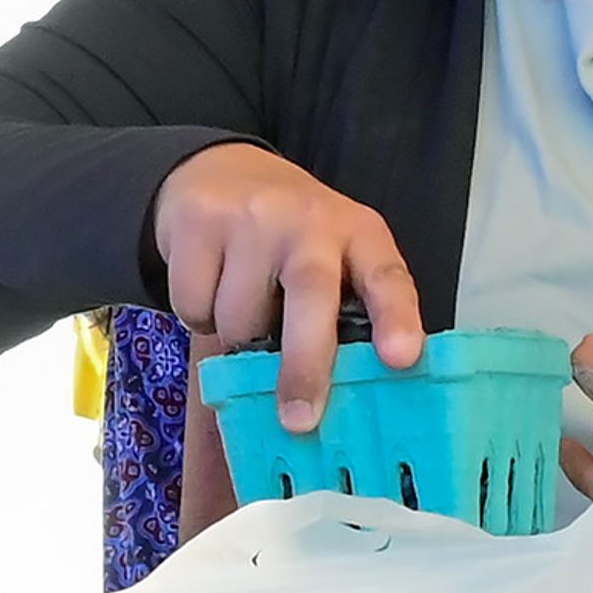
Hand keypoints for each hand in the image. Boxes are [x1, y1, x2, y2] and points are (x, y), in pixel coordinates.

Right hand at [150, 143, 423, 429]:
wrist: (218, 172)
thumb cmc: (289, 238)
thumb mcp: (333, 259)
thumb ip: (340, 312)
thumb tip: (330, 402)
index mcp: (358, 234)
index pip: (386, 276)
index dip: (396, 318)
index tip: (401, 359)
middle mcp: (310, 219)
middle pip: (310, 294)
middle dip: (305, 365)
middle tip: (299, 420)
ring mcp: (251, 217)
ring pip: (239, 315)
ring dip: (235, 334)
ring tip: (241, 307)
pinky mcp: (198, 222)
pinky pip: (192, 304)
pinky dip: (195, 314)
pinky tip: (209, 285)